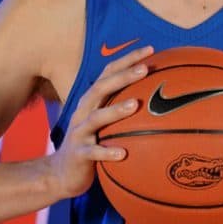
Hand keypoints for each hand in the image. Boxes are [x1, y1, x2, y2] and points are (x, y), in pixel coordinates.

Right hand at [49, 45, 153, 198]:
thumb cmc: (92, 144)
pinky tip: (123, 154)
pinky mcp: (79, 154)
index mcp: (92, 101)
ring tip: (135, 104)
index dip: (127, 59)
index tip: (151, 49)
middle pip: (101, 88)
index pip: (108, 73)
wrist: (62, 173)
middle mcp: (83, 112)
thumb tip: (160, 98)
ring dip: (116, 110)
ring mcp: (79, 133)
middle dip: (122, 77)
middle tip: (145, 69)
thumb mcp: (105, 123)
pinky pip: (93, 153)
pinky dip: (107, 152)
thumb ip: (123, 108)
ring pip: (96, 118)